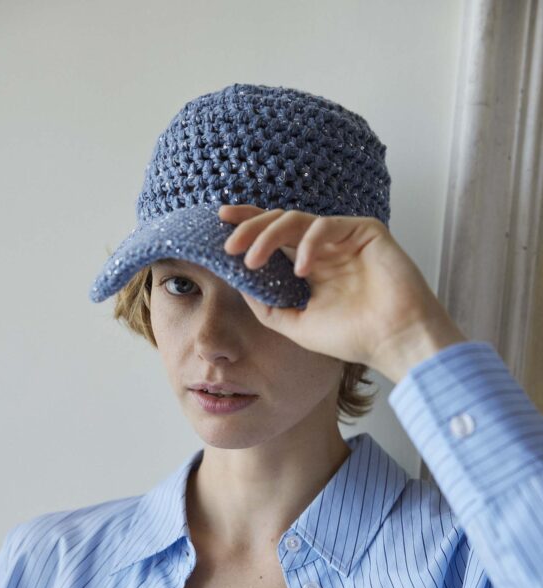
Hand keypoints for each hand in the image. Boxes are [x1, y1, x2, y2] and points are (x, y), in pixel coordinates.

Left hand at [218, 204, 467, 382]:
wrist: (393, 340)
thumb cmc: (352, 337)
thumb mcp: (296, 324)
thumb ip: (267, 306)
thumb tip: (238, 284)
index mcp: (310, 266)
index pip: (274, 238)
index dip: (248, 225)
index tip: (220, 223)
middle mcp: (324, 248)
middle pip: (278, 222)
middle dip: (250, 228)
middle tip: (228, 244)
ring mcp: (344, 237)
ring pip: (295, 220)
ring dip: (267, 236)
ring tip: (251, 260)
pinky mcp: (365, 230)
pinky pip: (326, 225)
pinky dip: (308, 244)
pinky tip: (301, 270)